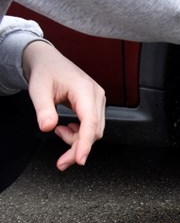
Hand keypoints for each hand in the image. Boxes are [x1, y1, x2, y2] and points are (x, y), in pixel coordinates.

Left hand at [22, 41, 105, 170]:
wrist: (49, 62)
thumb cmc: (46, 72)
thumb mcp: (38, 89)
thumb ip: (43, 109)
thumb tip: (47, 127)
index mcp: (85, 90)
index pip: (90, 123)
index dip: (85, 143)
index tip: (79, 159)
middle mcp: (96, 96)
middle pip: (94, 132)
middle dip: (78, 148)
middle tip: (61, 161)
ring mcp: (98, 101)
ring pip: (94, 131)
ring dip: (77, 140)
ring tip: (59, 131)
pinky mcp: (95, 105)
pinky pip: (92, 126)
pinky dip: (80, 134)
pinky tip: (67, 128)